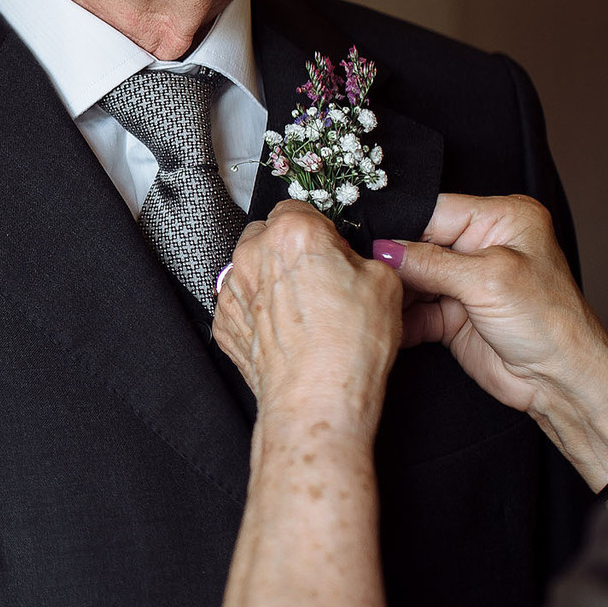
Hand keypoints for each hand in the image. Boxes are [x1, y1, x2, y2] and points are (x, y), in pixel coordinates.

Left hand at [215, 201, 403, 434]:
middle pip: (268, 235)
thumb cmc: (349, 345)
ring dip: (271, 280)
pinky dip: (257, 312)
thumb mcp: (384, 282)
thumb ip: (360, 256)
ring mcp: (233, 290)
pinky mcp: (223, 322)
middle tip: (318, 279)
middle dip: (290, 251)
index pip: (298, 207)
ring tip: (303, 312)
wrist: (316, 399)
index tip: (331, 249)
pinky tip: (285, 331)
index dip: (319, 229)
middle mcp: (253, 255)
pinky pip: (241, 304)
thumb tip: (350, 259)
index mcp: (293, 232)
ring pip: (251, 269)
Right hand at [383, 195, 603, 417]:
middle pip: (418, 245)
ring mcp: (466, 281)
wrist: (563, 381)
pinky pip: (416, 311)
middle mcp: (483, 245)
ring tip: (374, 302)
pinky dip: (401, 319)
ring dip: (394, 294)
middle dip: (395, 264)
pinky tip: (385, 323)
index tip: (368, 244)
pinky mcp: (454, 315)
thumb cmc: (551, 322)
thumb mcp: (489, 280)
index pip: (435, 211)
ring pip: (412, 280)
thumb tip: (384, 250)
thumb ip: (431, 263)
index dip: (401, 228)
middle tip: (368, 277)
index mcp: (502, 219)